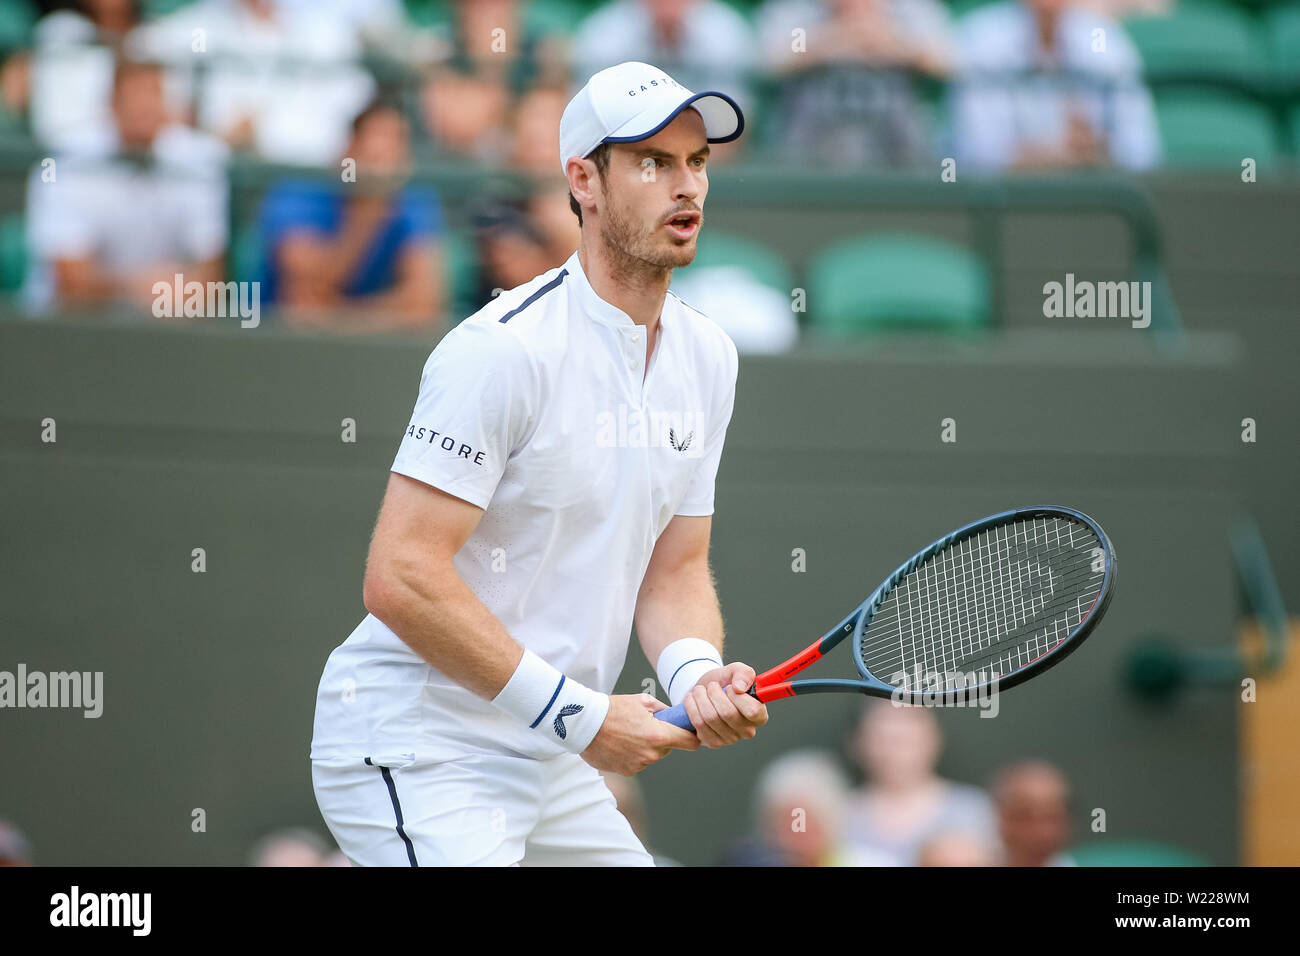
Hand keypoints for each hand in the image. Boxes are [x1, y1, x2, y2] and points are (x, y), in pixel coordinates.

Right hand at [581, 693, 698, 775]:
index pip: (690, 742)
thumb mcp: (642, 701)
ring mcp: (639, 765)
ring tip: (627, 734)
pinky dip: (632, 755)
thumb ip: (663, 710)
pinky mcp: (626, 771)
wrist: (585, 724)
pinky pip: (637, 763)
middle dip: (661, 739)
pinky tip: (619, 743)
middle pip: (668, 749)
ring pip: (651, 756)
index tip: (692, 735)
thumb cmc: (613, 709)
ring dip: (645, 747)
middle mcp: (651, 754)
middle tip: (645, 727)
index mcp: (659, 735)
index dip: (693, 738)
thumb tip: (673, 715)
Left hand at [681, 662, 768, 748]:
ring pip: (710, 718)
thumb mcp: (736, 670)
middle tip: (711, 686)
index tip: (730, 687)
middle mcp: (747, 730)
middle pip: (727, 713)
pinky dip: (692, 708)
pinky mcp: (712, 742)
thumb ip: (744, 673)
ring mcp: (730, 739)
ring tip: (700, 691)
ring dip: (700, 698)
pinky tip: (692, 700)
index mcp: (759, 715)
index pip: (753, 711)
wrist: (706, 692)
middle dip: (714, 693)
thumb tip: (740, 687)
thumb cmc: (725, 683)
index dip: (738, 696)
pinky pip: (698, 725)